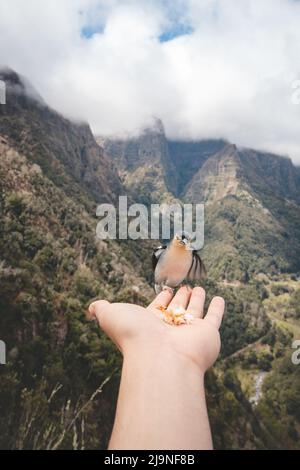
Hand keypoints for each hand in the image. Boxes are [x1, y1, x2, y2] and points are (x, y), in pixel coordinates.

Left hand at [89, 286, 224, 373]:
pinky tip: (219, 298)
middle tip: (184, 287)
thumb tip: (90, 307)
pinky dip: (218, 308)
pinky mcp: (207, 333)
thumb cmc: (134, 337)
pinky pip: (214, 318)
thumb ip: (101, 309)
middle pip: (176, 309)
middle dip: (180, 297)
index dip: (161, 299)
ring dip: (197, 299)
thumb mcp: (111, 315)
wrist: (159, 356)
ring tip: (199, 288)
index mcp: (150, 324)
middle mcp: (169, 329)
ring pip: (194, 311)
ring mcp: (189, 331)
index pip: (157, 308)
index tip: (165, 289)